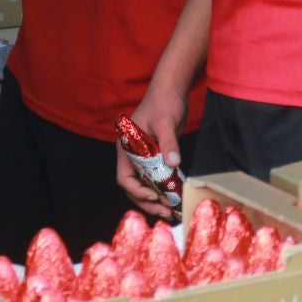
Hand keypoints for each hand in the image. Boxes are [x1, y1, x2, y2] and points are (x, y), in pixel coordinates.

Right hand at [116, 84, 186, 220]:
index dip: (137, 191)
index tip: (154, 196)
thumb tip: (173, 162)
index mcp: (126, 148)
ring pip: (145, 185)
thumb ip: (168, 142)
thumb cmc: (164, 102)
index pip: (125, 178)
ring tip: (171, 211)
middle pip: (134, 187)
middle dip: (148, 201)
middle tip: (166, 212)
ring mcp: (144, 157)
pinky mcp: (157, 156)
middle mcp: (132, 156)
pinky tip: (176, 196)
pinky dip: (164, 188)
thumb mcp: (166, 122)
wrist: (172, 90)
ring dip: (156, 199)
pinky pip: (157, 178)